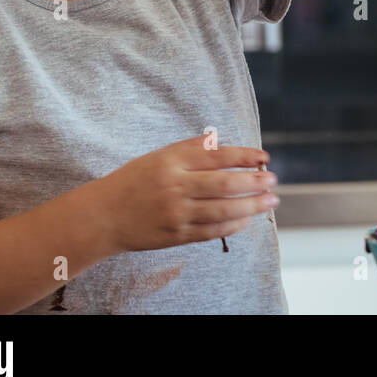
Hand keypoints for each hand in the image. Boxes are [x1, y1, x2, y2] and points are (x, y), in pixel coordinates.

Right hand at [95, 136, 276, 252]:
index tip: (264, 157)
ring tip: (270, 201)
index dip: (245, 156)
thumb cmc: (134, 181)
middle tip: (273, 180)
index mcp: (172, 162)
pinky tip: (247, 219)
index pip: (217, 156)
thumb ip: (191, 148)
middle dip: (255, 182)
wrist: (103, 216)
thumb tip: (221, 141)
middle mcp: (175, 187)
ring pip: (223, 210)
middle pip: (225, 184)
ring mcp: (176, 213)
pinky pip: (211, 231)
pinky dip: (233, 225)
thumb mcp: (159, 156)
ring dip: (252, 206)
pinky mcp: (175, 235)